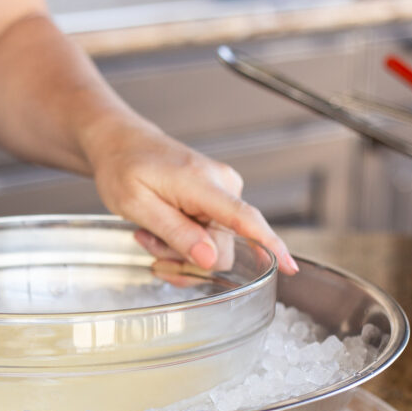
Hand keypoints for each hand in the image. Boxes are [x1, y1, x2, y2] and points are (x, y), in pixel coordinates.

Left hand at [84, 118, 298, 274]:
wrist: (122, 143)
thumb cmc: (125, 167)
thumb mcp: (137, 204)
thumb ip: (175, 232)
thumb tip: (210, 260)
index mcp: (204, 184)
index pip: (246, 219)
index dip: (269, 245)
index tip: (289, 267)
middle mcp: (223, 187)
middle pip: (221, 250)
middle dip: (184, 259)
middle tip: (148, 243)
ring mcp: (222, 193)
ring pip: (212, 249)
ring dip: (177, 252)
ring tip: (148, 233)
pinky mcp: (216, 202)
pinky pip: (209, 238)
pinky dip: (182, 243)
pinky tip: (158, 232)